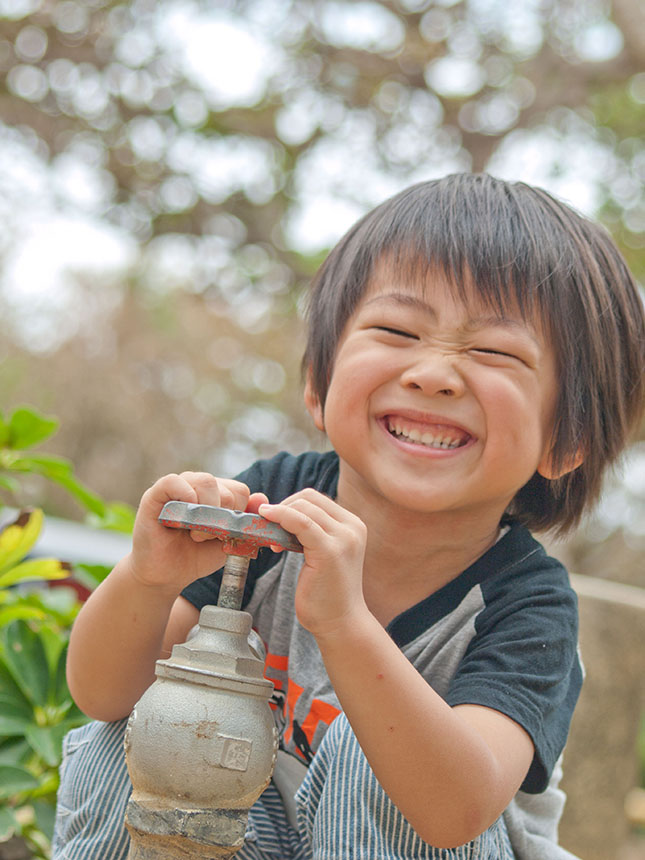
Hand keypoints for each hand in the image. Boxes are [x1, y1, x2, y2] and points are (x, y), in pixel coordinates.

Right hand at [126, 472, 267, 594]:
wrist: (167, 575)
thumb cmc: (197, 556)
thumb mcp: (229, 540)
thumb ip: (246, 521)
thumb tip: (262, 498)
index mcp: (217, 494)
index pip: (240, 491)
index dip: (237, 514)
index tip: (224, 534)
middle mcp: (198, 485)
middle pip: (225, 489)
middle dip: (222, 518)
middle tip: (205, 537)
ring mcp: (178, 487)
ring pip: (206, 481)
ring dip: (205, 512)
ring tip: (195, 533)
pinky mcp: (156, 494)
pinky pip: (174, 481)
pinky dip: (184, 495)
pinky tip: (185, 514)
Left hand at [259, 489, 367, 636]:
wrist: (340, 624)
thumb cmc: (326, 593)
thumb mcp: (321, 554)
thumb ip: (310, 532)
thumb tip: (279, 511)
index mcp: (353, 525)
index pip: (315, 499)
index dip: (289, 505)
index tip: (273, 523)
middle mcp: (352, 527)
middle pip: (308, 499)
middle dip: (282, 508)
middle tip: (268, 530)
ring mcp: (344, 538)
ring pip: (302, 507)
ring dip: (278, 516)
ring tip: (270, 539)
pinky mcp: (330, 550)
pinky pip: (299, 522)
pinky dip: (280, 517)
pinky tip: (266, 523)